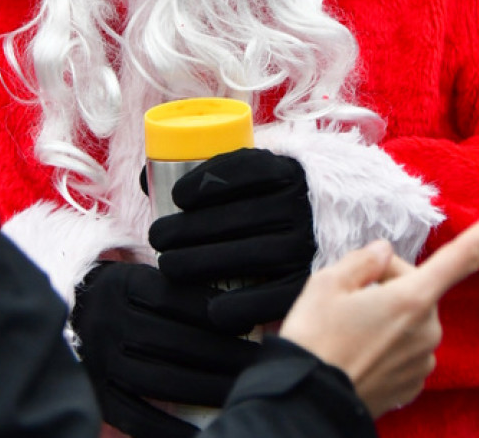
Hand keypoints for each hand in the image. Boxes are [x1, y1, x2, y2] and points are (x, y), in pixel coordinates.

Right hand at [70, 260, 257, 437]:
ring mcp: (101, 361)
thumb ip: (180, 288)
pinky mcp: (98, 394)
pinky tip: (200, 429)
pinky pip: (137, 416)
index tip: (248, 325)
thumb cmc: (126, 295)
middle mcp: (109, 321)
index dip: (213, 312)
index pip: (173, 298)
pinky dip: (170, 428)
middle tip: (258, 363)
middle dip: (222, 354)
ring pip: (159, 380)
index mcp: (124, 284)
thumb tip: (235, 307)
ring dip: (205, 389)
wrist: (72, 316)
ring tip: (240, 391)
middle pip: (172, 341)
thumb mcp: (144, 276)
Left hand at [147, 148, 315, 333]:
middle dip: (190, 228)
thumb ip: (207, 175)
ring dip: (203, 262)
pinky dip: (241, 305)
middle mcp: (299, 205)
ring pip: (251, 254)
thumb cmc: (272, 200)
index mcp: (286, 171)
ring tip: (168, 266)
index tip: (176, 197)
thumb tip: (145, 176)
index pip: (246, 169)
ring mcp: (306, 244)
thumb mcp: (252, 177)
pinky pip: (274, 296)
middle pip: (239, 215)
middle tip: (157, 237)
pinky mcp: (308, 281)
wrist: (333, 227)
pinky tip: (211, 310)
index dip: (207, 182)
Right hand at [279, 205, 478, 417]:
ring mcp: (423, 360)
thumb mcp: (328, 282)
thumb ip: (364, 259)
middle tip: (348, 294)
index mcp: (412, 299)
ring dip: (386, 312)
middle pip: (416, 286)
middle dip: (388, 281)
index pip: (459, 258)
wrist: (308, 401)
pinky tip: (358, 348)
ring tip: (348, 326)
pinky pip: (406, 345)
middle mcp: (428, 330)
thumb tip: (384, 253)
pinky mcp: (414, 383)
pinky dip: (387, 339)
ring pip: (410, 316)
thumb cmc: (316, 337)